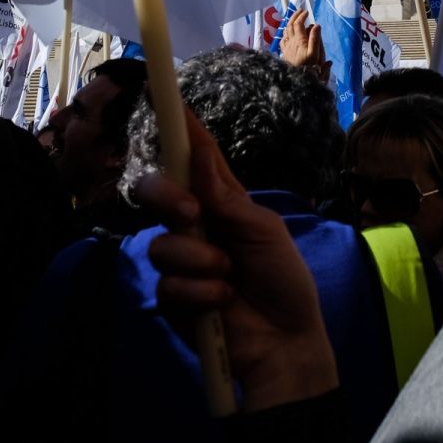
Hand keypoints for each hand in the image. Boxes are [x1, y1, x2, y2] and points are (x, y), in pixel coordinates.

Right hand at [137, 110, 337, 410]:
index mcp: (221, 201)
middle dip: (166, 197)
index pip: (195, 159)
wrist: (286, 341)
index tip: (165, 101)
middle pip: (155, 192)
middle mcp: (194, 225)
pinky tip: (222, 303)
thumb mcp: (265, 232)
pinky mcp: (173, 298)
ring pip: (162, 244)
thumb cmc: (285, 280)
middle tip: (191, 213)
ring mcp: (181, 261)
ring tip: (228, 277)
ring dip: (199, 260)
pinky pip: (168, 285)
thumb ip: (228, 198)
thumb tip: (202, 155)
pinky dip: (199, 294)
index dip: (181, 130)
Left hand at [278, 8, 329, 84]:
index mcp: (299, 41)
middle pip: (290, 25)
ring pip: (285, 31)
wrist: (295, 82)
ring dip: (290, 23)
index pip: (298, 24)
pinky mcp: (285, 54)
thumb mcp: (315, 54)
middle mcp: (291, 42)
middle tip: (301, 11)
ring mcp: (286, 48)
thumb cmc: (308, 68)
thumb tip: (316, 25)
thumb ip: (315, 39)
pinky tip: (288, 35)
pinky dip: (285, 34)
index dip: (301, 16)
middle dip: (295, 16)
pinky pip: (283, 40)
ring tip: (295, 20)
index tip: (307, 12)